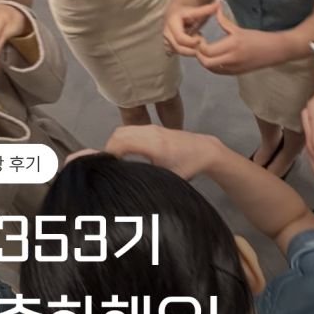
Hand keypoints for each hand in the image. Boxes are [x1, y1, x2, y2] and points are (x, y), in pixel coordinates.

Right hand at [105, 125, 220, 179]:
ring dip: (116, 143)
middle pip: (118, 134)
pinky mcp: (153, 128)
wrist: (205, 150)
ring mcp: (152, 128)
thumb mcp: (168, 178)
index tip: (107, 168)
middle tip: (109, 165)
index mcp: (153, 144)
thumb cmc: (189, 165)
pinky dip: (123, 139)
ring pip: (123, 130)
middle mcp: (150, 132)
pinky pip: (131, 129)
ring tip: (116, 160)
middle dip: (110, 149)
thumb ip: (147, 177)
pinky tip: (126, 153)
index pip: (120, 142)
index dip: (109, 155)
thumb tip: (129, 185)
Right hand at [163, 1, 216, 56]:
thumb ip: (206, 9)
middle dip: (192, 48)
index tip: (202, 38)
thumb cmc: (186, 11)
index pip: (181, 38)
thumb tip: (218, 4)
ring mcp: (165, 39)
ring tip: (196, 41)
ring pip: (177, 51)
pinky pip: (174, 53)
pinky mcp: (166, 45)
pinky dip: (184, 51)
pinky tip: (189, 46)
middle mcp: (166, 32)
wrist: (174, 12)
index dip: (192, 42)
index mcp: (172, 22)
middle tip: (201, 43)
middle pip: (178, 47)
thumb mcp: (196, 10)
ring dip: (189, 50)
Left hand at [196, 3, 282, 74]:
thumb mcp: (239, 29)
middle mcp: (232, 58)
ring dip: (205, 61)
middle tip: (200, 47)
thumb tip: (215, 7)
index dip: (199, 46)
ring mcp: (234, 68)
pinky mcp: (237, 73)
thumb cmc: (259, 37)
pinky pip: (219, 72)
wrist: (276, 50)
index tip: (200, 38)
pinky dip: (213, 66)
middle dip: (199, 55)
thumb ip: (224, 21)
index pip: (207, 50)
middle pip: (206, 63)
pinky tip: (214, 58)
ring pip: (211, 69)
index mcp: (232, 44)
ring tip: (206, 52)